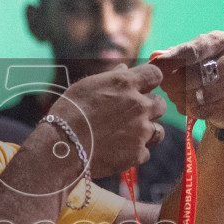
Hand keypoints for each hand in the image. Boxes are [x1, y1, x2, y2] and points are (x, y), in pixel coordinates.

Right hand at [46, 62, 167, 177]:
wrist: (63, 146)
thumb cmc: (69, 112)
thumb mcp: (87, 86)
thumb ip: (110, 78)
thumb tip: (124, 69)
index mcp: (126, 84)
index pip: (155, 74)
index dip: (149, 81)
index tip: (142, 87)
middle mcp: (139, 105)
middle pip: (160, 104)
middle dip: (150, 109)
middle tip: (132, 115)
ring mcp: (141, 130)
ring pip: (158, 131)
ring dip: (147, 132)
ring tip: (127, 136)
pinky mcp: (137, 153)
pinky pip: (144, 152)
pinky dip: (134, 153)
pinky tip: (118, 152)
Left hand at [153, 31, 223, 131]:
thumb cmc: (217, 69)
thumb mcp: (203, 54)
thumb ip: (179, 53)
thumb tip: (155, 56)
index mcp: (223, 42)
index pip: (191, 51)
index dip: (170, 59)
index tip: (155, 65)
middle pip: (188, 76)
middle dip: (170, 82)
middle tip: (165, 85)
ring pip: (192, 96)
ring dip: (178, 98)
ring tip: (178, 95)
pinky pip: (199, 111)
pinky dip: (188, 110)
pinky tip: (191, 105)